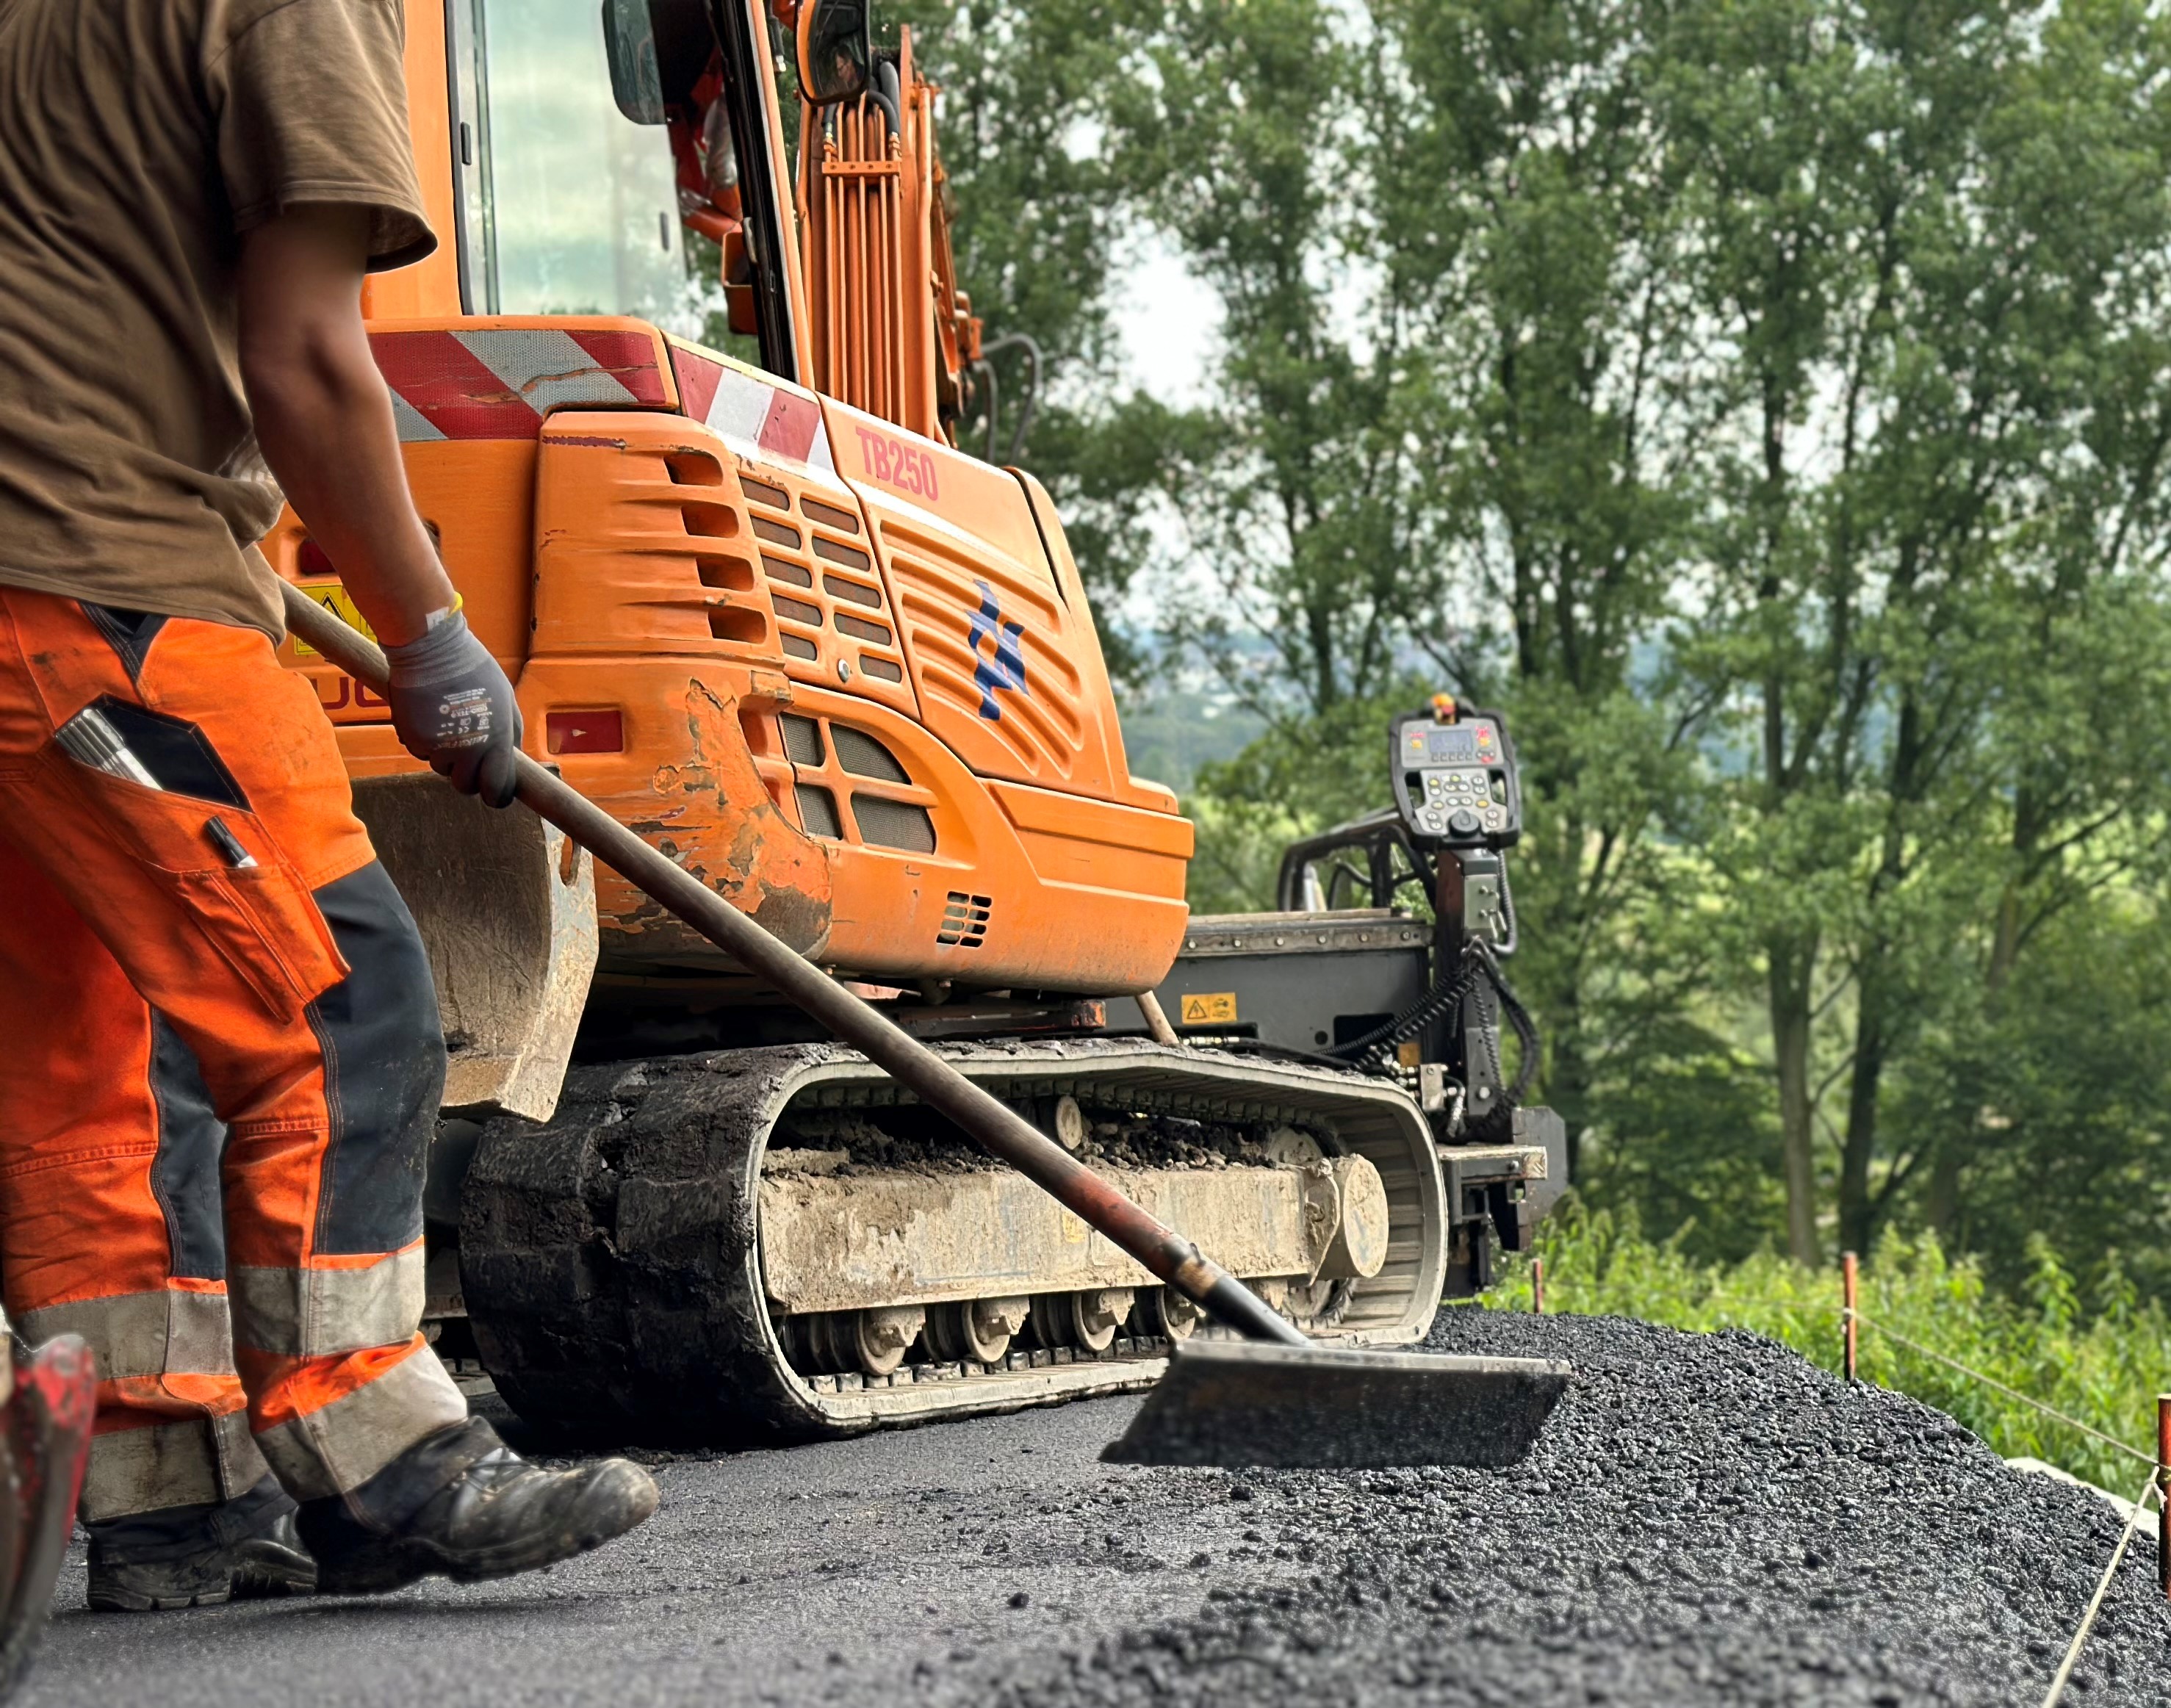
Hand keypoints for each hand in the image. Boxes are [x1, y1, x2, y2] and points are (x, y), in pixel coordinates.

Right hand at [381, 613, 523, 806]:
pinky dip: (426, 741)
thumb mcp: (505, 698)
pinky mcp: (413, 739)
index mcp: (496, 741)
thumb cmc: (473, 669)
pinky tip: (429, 715)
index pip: (496, 790)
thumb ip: (509, 732)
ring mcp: (438, 747)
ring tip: (447, 723)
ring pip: (441, 769)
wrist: (431, 649)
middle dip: (467, 776)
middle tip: (466, 755)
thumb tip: (511, 759)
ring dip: (445, 756)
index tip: (494, 792)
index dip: (495, 794)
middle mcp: (468, 750)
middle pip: (465, 786)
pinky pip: (422, 752)